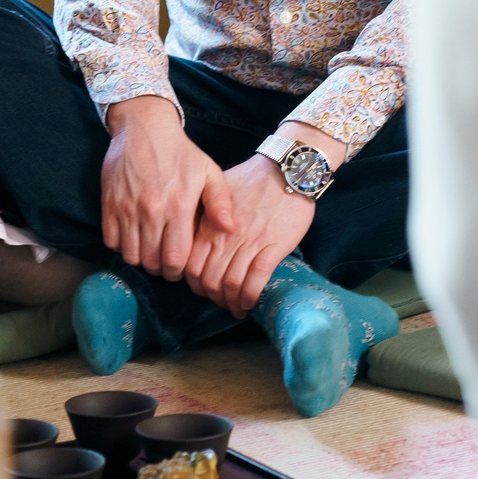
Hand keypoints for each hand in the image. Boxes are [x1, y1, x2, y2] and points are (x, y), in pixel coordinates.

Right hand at [100, 96, 235, 280]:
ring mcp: (127, 208)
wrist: (144, 126)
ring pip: (130, 255)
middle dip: (160, 269)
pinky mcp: (109, 204)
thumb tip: (231, 229)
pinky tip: (132, 237)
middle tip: (165, 262)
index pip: (176, 258)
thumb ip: (220, 202)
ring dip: (140, 259)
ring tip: (149, 251)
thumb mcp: (208, 171)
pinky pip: (111, 241)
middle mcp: (151, 211)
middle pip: (152, 262)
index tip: (180, 266)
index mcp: (178, 206)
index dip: (178, 271)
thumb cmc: (180, 152)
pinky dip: (121, 246)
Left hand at [185, 157, 318, 315]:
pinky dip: (250, 298)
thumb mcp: (219, 192)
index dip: (194, 284)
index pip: (191, 265)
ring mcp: (250, 242)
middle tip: (220, 302)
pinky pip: (256, 280)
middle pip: (209, 280)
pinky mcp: (273, 247)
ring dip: (231, 302)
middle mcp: (225, 236)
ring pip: (231, 284)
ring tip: (235, 307)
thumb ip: (204, 216)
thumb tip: (191, 235)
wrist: (286, 171)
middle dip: (213, 297)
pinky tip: (250, 303)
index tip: (203, 289)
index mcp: (210, 224)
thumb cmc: (252, 180)